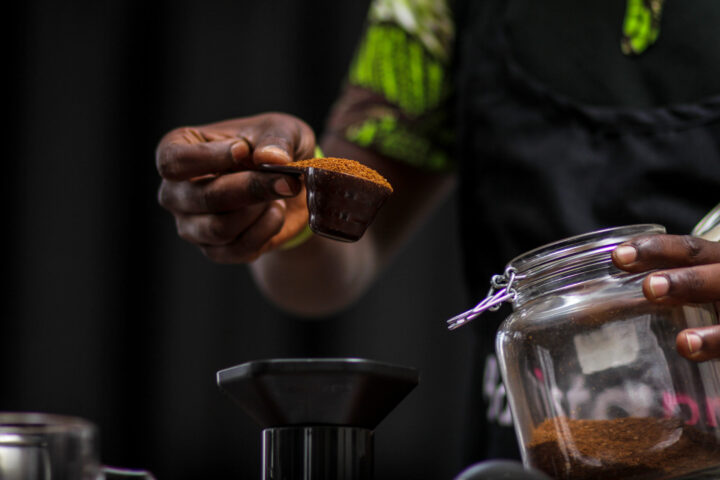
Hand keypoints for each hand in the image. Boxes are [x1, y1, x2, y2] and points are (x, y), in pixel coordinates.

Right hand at [156, 113, 314, 262]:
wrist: (289, 185)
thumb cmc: (274, 149)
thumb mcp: (281, 130)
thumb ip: (276, 140)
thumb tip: (271, 158)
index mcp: (177, 150)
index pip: (173, 161)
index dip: (207, 158)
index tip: (243, 150)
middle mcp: (175, 191)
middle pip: (202, 197)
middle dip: (251, 188)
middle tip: (287, 180)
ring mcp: (191, 224)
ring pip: (219, 228)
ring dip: (259, 211)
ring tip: (280, 193)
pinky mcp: (214, 249)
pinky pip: (237, 249)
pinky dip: (266, 231)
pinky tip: (277, 212)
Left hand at [612, 234, 719, 361]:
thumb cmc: (712, 302)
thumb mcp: (694, 289)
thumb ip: (657, 295)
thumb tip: (589, 311)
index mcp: (719, 263)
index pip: (691, 250)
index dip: (657, 250)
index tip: (619, 256)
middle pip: (719, 277)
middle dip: (688, 282)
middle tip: (650, 288)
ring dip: (716, 334)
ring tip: (685, 343)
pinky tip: (701, 361)